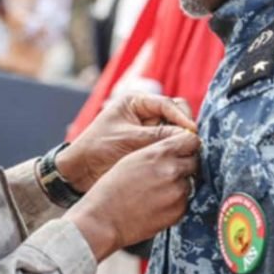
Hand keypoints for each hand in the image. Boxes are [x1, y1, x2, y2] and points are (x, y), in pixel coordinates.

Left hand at [56, 94, 196, 191]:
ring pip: (175, 131)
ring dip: (182, 141)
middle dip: (185, 128)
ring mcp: (149, 130)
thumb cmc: (97, 149)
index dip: (182, 118)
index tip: (191, 133)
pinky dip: (175, 152)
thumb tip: (189, 137)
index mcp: (136, 102)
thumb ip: (157, 136)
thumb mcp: (127, 140)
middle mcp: (145, 113)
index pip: (168, 104)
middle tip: (192, 144)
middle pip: (176, 114)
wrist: (80, 171)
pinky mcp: (150, 146)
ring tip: (190, 154)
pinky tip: (181, 161)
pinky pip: (168, 146)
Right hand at [65, 126, 199, 261]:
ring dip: (178, 185)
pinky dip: (175, 201)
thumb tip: (179, 148)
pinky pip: (185, 201)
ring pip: (189, 183)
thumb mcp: (132, 159)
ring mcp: (177, 193)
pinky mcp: (178, 212)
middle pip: (194, 162)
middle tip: (167, 173)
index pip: (192, 140)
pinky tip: (156, 204)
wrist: (103, 219)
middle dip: (184, 165)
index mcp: (158, 154)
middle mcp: (171, 171)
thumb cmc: (112, 188)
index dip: (187, 145)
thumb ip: (157, 151)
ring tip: (156, 191)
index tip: (183, 150)